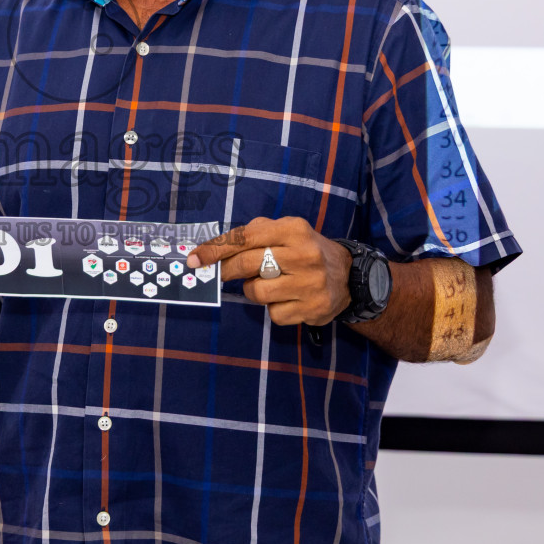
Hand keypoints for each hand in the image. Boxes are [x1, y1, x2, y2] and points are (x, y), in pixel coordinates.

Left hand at [188, 217, 351, 326]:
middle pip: (247, 264)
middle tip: (218, 274)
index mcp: (294, 230)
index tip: (195, 258)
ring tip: (267, 284)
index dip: (216, 248)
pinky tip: (286, 299)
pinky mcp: (313, 309)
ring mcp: (310, 284)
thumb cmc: (305, 250)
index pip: (245, 237)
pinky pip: (273, 314)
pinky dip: (272, 308)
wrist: (348, 276)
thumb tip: (212, 250)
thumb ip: (253, 234)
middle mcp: (304, 255)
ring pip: (257, 292)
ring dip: (253, 290)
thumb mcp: (285, 231)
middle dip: (226, 270)